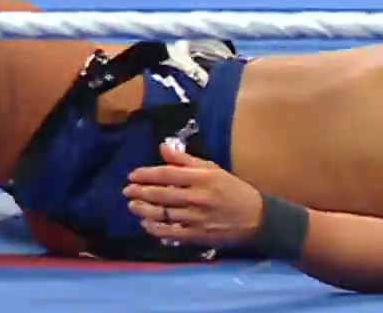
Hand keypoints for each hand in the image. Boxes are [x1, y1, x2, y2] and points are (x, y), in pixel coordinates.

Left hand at [124, 141, 264, 247]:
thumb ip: (186, 160)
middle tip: (127, 190)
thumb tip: (163, 148)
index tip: (132, 175)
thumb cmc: (232, 189)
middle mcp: (198, 198)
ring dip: (144, 210)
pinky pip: (171, 233)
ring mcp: (197, 218)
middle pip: (162, 194)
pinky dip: (156, 229)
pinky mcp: (198, 235)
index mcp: (202, 178)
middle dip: (140, 192)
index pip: (167, 174)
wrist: (255, 217)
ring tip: (132, 206)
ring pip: (164, 215)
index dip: (146, 174)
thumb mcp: (213, 168)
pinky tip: (146, 223)